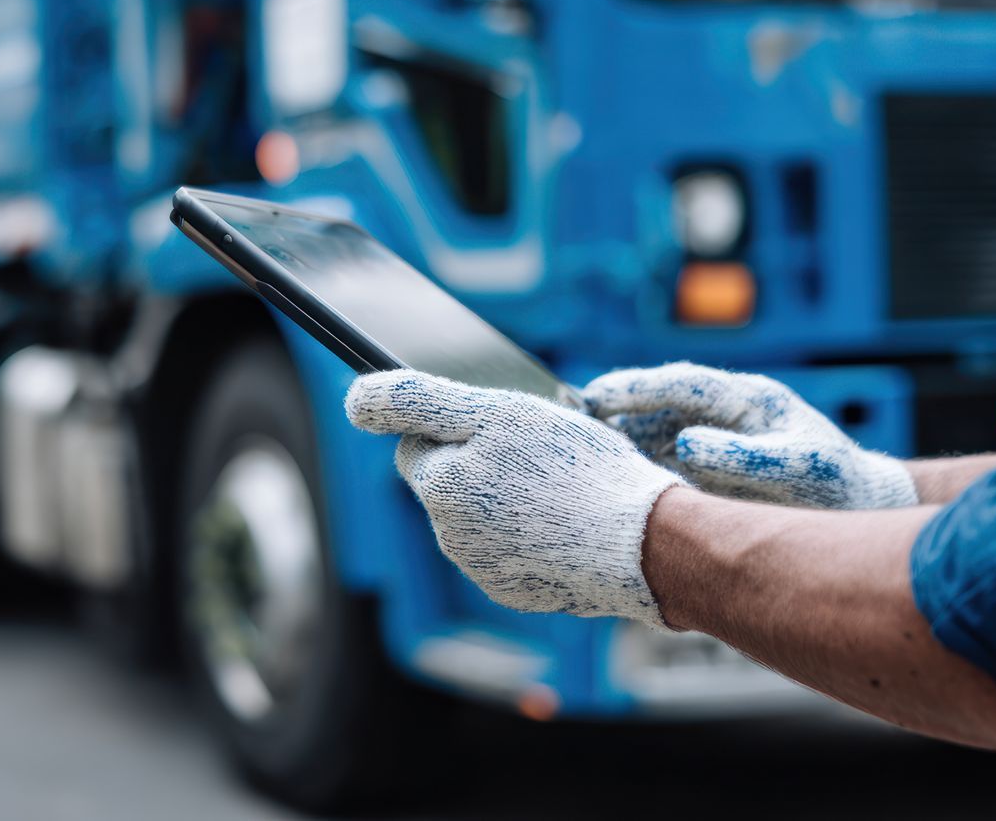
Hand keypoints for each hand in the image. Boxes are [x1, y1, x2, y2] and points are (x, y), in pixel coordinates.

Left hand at [345, 370, 686, 624]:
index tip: (496, 428)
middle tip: (534, 456)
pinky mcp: (518, 594)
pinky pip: (510, 551)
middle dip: (479, 466)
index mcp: (439, 488)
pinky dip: (530, 535)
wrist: (640, 544)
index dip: (456, 429)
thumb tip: (354, 402)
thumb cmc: (572, 467)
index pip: (417, 446)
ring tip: (558, 490)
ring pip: (480, 518)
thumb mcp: (493, 412)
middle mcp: (450, 537)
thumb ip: (417, 401)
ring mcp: (484, 570)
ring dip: (505, 500)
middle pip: (449, 484)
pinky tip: (565, 523)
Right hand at [583, 362, 917, 509]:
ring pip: (650, 431)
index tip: (596, 398)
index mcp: (748, 399)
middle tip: (567, 418)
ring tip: (576, 451)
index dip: (636, 387)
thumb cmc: (837, 485)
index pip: (681, 383)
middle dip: (612, 407)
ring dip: (615, 439)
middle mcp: (722, 413)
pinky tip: (603, 482)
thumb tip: (686, 444)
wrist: (860, 509)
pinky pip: (657, 461)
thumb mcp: (800, 468)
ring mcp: (711, 438)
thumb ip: (745, 456)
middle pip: (656, 402)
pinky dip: (629, 468)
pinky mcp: (704, 467)